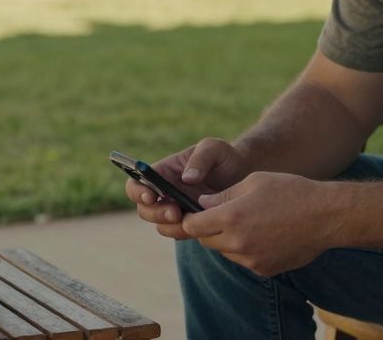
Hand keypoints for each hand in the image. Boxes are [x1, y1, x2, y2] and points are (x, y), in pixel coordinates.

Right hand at [125, 138, 249, 239]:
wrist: (244, 176)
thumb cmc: (225, 157)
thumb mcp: (215, 149)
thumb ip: (201, 158)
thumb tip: (187, 178)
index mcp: (163, 172)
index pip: (137, 182)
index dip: (137, 191)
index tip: (150, 195)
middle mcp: (164, 192)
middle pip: (144, 208)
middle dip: (156, 212)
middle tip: (175, 212)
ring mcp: (175, 210)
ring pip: (160, 225)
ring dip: (170, 225)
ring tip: (188, 220)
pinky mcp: (190, 224)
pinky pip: (179, 233)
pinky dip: (185, 233)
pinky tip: (200, 226)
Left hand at [181, 172, 340, 276]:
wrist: (326, 216)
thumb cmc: (291, 191)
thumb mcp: (254, 182)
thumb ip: (223, 195)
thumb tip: (201, 204)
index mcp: (231, 217)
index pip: (192, 226)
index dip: (189, 219)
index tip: (191, 213)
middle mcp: (238, 243)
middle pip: (206, 241)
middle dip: (207, 229)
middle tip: (220, 215)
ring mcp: (251, 260)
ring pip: (225, 252)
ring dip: (227, 240)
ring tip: (248, 222)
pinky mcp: (264, 269)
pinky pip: (244, 260)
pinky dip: (246, 249)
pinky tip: (264, 234)